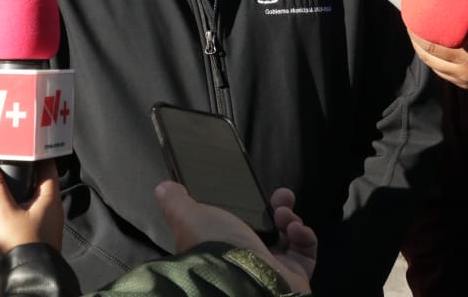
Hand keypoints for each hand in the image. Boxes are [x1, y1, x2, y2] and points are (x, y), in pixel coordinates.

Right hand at [0, 159, 62, 256]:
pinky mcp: (33, 236)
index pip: (45, 165)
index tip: (14, 153)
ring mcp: (41, 223)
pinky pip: (14, 224)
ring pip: (14, 209)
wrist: (27, 278)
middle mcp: (48, 208)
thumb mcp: (3, 213)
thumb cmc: (24, 245)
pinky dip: (1, 230)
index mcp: (49, 196)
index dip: (30, 157)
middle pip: (22, 189)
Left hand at [155, 181, 315, 293]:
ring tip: (285, 214)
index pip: (234, 223)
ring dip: (289, 218)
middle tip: (281, 197)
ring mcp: (271, 268)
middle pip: (265, 228)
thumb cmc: (216, 245)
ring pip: (287, 238)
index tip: (252, 188)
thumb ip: (176, 203)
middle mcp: (245, 258)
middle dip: (275, 207)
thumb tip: (163, 187)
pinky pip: (305, 253)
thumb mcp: (189, 218)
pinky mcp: (295, 276)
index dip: (246, 204)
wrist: (247, 281)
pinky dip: (304, 237)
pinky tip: (296, 229)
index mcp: (220, 245)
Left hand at [407, 6, 467, 90]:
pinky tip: (433, 50)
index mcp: (467, 55)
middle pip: (428, 56)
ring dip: (424, 51)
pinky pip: (445, 73)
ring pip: (434, 67)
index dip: (417, 30)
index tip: (411, 16)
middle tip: (412, 23)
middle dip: (416, 39)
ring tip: (419, 36)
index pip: (431, 43)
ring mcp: (465, 82)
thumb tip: (456, 9)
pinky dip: (436, 61)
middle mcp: (462, 72)